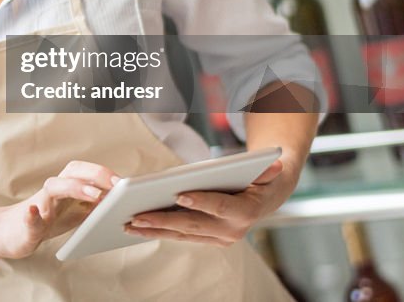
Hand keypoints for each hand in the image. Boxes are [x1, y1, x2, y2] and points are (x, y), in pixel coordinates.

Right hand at [0, 161, 120, 259]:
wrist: (11, 233)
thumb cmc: (46, 220)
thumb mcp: (75, 213)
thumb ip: (93, 205)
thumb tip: (123, 202)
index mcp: (66, 186)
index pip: (86, 171)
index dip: (105, 174)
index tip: (127, 182)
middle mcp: (53, 190)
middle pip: (73, 172)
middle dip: (95, 175)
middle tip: (117, 185)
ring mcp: (39, 205)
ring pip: (54, 188)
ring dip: (74, 188)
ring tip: (94, 196)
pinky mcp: (26, 224)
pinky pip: (29, 218)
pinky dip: (31, 215)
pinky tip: (33, 212)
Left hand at [123, 157, 299, 246]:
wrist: (267, 196)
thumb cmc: (260, 177)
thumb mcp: (265, 170)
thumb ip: (266, 169)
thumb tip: (274, 164)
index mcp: (245, 211)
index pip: (220, 206)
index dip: (200, 201)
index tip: (178, 195)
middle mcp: (232, 230)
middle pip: (192, 225)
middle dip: (162, 220)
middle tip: (136, 216)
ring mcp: (220, 238)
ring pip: (182, 234)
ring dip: (154, 230)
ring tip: (129, 225)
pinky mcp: (209, 239)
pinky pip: (181, 236)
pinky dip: (159, 232)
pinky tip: (138, 228)